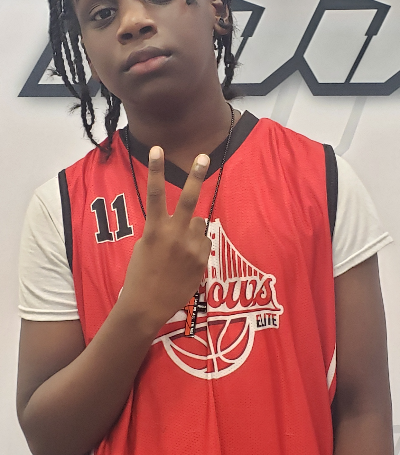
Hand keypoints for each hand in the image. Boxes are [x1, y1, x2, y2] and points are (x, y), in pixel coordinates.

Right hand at [120, 146, 210, 329]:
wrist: (148, 306)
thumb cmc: (140, 275)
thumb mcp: (143, 247)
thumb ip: (158, 231)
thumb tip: (173, 223)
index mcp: (155, 229)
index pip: (154, 193)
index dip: (155, 169)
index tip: (157, 149)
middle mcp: (175, 234)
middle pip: (188, 199)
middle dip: (196, 175)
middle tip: (203, 156)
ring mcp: (191, 247)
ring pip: (199, 224)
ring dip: (193, 230)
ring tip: (181, 249)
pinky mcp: (202, 260)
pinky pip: (204, 243)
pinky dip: (198, 248)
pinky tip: (187, 262)